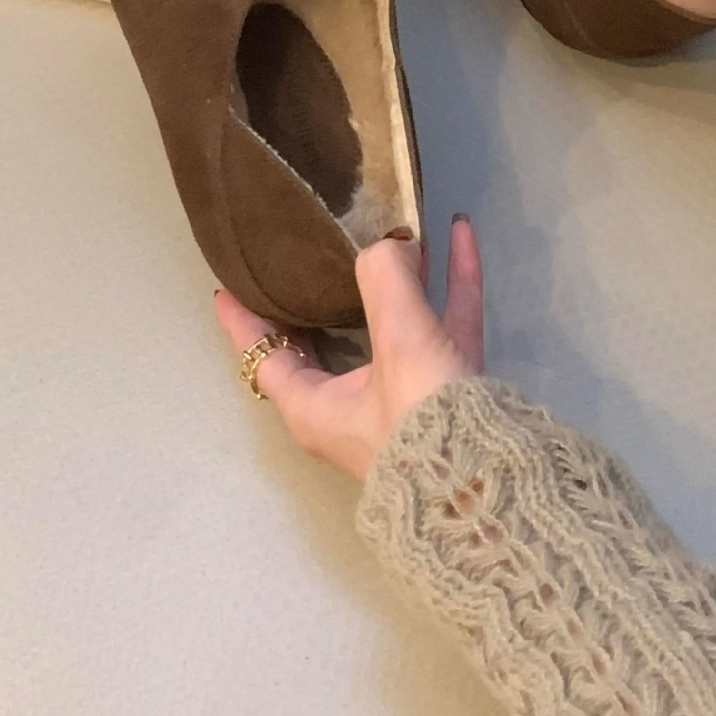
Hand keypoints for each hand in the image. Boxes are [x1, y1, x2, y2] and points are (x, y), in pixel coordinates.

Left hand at [213, 216, 483, 482]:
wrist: (490, 484)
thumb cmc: (420, 417)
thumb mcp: (397, 340)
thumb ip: (385, 278)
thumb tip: (392, 245)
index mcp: (316, 407)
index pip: (265, 359)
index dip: (245, 322)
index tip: (226, 287)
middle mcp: (354, 405)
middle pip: (325, 342)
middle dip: (319, 297)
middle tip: (306, 254)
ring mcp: (407, 398)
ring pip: (396, 326)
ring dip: (402, 277)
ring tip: (401, 231)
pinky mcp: (451, 390)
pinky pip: (445, 323)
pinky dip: (451, 282)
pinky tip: (460, 235)